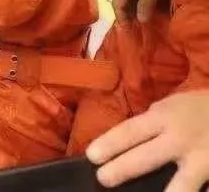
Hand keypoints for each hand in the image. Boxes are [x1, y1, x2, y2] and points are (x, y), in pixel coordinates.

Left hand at [87, 91, 208, 191]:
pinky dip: (201, 191)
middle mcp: (182, 138)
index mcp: (165, 118)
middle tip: (103, 179)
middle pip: (146, 157)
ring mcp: (204, 159)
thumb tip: (125, 142)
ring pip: (183, 185)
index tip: (92, 156)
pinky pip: (207, 188)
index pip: (130, 131)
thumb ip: (153, 123)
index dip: (110, 144)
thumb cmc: (201, 108)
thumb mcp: (173, 106)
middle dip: (122, 169)